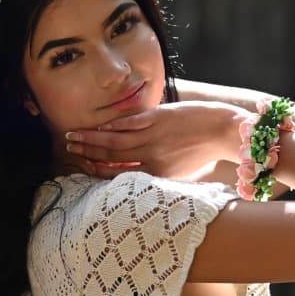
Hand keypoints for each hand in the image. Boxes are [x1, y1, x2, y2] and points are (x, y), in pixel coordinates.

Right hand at [64, 101, 250, 179]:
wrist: (225, 132)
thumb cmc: (206, 154)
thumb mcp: (182, 173)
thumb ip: (159, 174)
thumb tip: (137, 174)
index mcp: (157, 176)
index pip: (120, 175)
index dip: (98, 171)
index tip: (83, 166)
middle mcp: (152, 158)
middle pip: (111, 158)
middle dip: (87, 153)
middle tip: (69, 149)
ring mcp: (153, 137)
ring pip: (114, 141)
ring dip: (90, 139)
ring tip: (73, 137)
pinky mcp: (158, 119)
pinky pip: (128, 124)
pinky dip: (111, 125)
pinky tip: (98, 126)